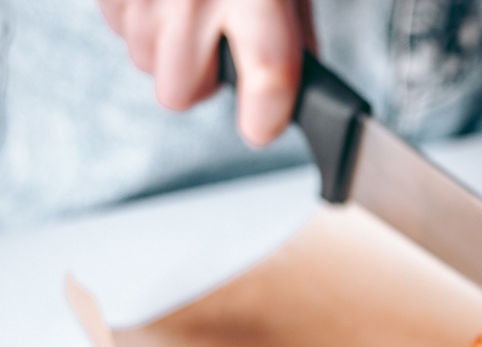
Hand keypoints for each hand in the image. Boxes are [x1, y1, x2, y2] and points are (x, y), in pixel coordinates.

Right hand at [99, 0, 313, 145]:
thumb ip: (294, 35)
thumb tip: (296, 92)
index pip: (267, 72)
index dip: (266, 114)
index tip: (261, 130)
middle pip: (181, 92)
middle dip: (201, 84)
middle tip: (218, 54)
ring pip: (146, 67)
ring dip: (168, 52)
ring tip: (189, 16)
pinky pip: (118, 29)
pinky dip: (139, 21)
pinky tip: (164, 0)